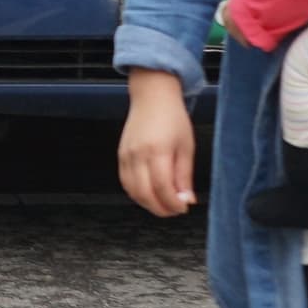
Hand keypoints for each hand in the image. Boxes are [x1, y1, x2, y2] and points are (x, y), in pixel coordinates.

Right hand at [118, 70, 198, 216]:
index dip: (173, 203)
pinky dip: (137, 193)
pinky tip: (149, 194)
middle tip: (174, 210)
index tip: (183, 207)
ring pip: (132, 191)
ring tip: (163, 204)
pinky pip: (125, 182)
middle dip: (161, 208)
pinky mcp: (120, 155)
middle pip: (145, 193)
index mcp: (157, 150)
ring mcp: (126, 155)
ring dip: (148, 203)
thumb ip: (184, 176)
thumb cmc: (172, 117)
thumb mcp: (186, 147)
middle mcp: (138, 154)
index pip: (162, 187)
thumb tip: (186, 199)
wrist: (152, 97)